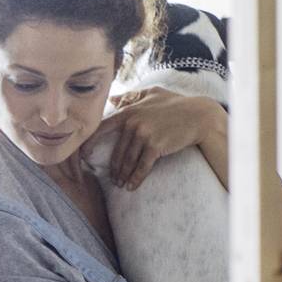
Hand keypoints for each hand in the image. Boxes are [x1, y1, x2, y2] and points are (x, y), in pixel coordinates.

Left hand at [98, 86, 224, 189]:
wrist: (199, 115)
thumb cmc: (176, 104)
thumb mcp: (153, 94)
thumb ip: (132, 96)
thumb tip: (113, 99)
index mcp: (129, 112)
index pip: (102, 128)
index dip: (90, 143)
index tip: (83, 155)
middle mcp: (133, 123)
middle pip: (117, 151)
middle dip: (113, 168)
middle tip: (112, 178)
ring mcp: (144, 135)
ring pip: (128, 161)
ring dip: (123, 176)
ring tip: (121, 184)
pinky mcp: (155, 146)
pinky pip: (141, 167)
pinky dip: (135, 179)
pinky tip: (132, 186)